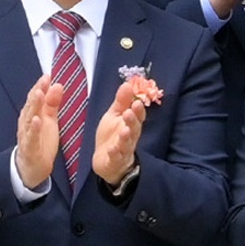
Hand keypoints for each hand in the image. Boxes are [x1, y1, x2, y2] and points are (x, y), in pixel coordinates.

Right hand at [12, 73, 66, 192]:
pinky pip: (31, 137)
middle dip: (37, 92)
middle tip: (44, 80)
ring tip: (39, 94)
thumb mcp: (49, 120)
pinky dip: (33, 129)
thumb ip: (52, 103)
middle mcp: (26, 123)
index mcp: (32, 114)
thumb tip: (57, 85)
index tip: (48, 75)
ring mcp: (27, 135)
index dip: (40, 86)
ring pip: (29, 118)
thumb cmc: (39, 141)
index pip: (35, 98)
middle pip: (31, 105)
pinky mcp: (29, 148)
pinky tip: (37, 120)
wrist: (31, 167)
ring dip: (34, 106)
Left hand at [91, 72, 160, 191]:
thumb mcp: (114, 116)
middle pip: (134, 129)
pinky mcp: (114, 162)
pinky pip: (115, 158)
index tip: (137, 101)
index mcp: (130, 125)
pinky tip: (112, 149)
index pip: (138, 117)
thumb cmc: (112, 136)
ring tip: (124, 130)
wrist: (106, 161)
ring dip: (126, 137)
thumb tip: (127, 84)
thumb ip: (121, 102)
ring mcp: (123, 151)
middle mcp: (130, 137)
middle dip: (133, 121)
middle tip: (130, 112)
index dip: (138, 110)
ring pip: (126, 144)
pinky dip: (114, 154)